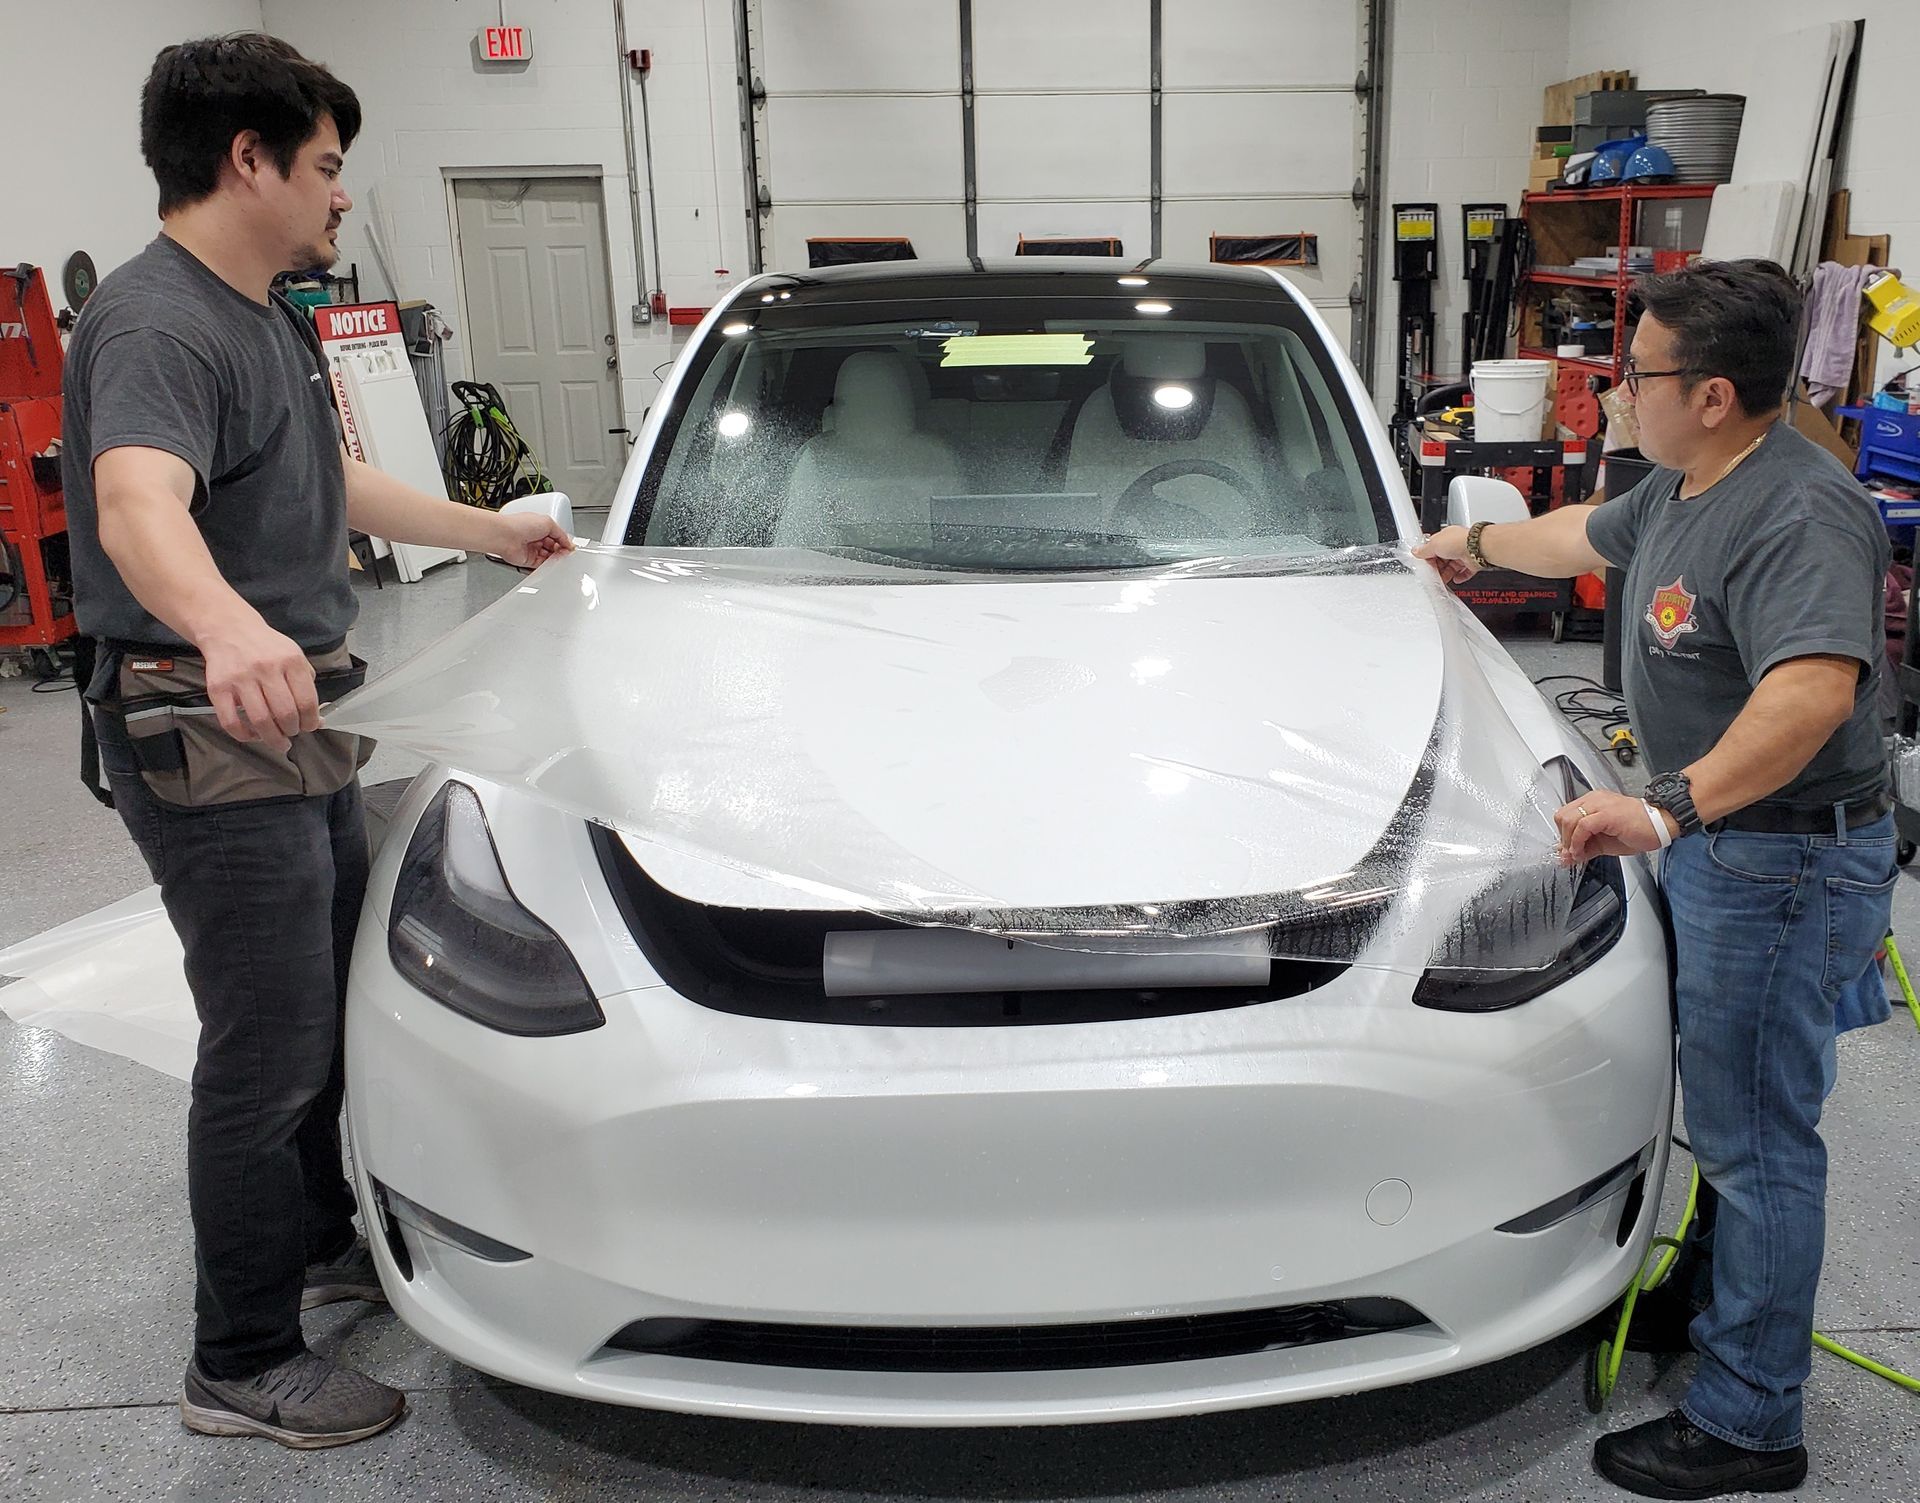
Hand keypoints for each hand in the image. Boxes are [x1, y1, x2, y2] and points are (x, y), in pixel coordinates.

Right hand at [198, 617, 318, 753]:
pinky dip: (244, 735)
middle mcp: (266, 668)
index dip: (310, 721)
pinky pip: (231, 722)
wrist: (229, 630)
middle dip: (292, 731)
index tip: (309, 727)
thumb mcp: (294, 656)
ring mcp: (240, 678)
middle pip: (285, 714)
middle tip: (291, 733)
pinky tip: (253, 735)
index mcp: (290, 661)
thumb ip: (306, 686)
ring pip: (261, 721)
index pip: (307, 702)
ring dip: (272, 738)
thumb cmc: (267, 648)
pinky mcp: (218, 688)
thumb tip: (318, 720)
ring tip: (278, 742)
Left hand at [491, 512, 575, 569]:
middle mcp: (535, 537)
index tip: (570, 547)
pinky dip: (547, 566)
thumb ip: (561, 534)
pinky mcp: (527, 560)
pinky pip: (540, 565)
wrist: (505, 536)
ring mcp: (531, 549)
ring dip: (555, 559)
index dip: (564, 541)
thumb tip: (569, 543)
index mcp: (539, 526)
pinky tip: (551, 564)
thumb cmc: (520, 525)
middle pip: (553, 547)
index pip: (556, 535)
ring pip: (548, 557)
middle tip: (566, 553)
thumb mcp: (548, 523)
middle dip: (561, 551)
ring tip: (559, 558)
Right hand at [1412, 526, 1478, 584]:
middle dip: (1437, 568)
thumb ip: (1424, 550)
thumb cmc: (1458, 541)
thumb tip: (1415, 551)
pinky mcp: (1473, 563)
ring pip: (1453, 567)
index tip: (1424, 565)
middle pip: (1443, 560)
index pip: (1433, 548)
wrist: (1477, 548)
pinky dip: (1460, 577)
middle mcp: (1455, 545)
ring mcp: (1464, 554)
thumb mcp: (1434, 544)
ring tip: (1442, 580)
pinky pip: (1465, 572)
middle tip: (1432, 575)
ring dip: (1447, 574)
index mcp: (1445, 537)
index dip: (1428, 558)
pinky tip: (1456, 579)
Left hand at [1554, 789, 1675, 864]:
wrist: (1662, 824)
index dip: (1562, 835)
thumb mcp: (1604, 842)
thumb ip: (1585, 847)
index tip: (1565, 851)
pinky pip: (1583, 826)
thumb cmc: (1638, 830)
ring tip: (1576, 854)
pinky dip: (1577, 841)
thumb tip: (1567, 856)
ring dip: (1568, 841)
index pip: (1565, 815)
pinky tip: (1581, 851)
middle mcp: (1594, 800)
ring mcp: (1600, 804)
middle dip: (1563, 838)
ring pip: (1569, 819)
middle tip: (1570, 854)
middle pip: (1562, 816)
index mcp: (1592, 803)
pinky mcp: (1607, 813)